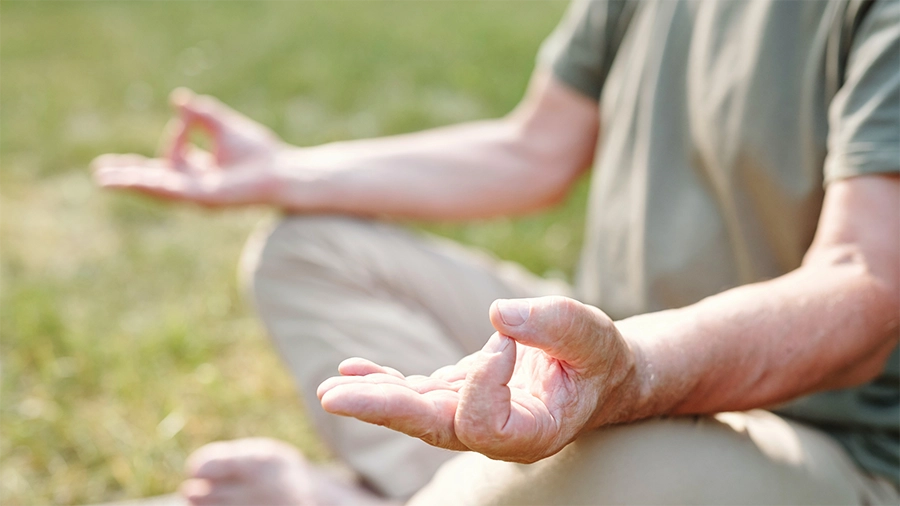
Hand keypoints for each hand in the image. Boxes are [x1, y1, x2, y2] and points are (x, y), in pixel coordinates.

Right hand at [92, 88, 283, 206]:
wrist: (283, 171)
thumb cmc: (260, 153)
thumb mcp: (223, 125)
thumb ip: (200, 113)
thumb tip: (178, 98)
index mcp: (198, 172)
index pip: (171, 157)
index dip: (176, 134)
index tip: (186, 115)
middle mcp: (194, 186)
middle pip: (152, 181)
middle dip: (126, 176)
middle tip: (98, 174)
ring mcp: (197, 196)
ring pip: (156, 188)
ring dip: (130, 182)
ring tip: (102, 180)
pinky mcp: (204, 199)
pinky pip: (173, 190)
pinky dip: (153, 183)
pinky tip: (132, 180)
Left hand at [317, 296, 639, 463]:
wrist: (597, 373)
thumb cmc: (600, 359)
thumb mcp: (593, 337)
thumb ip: (554, 325)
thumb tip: (497, 314)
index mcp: (531, 433)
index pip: (483, 420)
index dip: (483, 377)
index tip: (504, 336)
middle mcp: (494, 434)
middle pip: (431, 426)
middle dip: (382, 409)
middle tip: (333, 397)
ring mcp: (472, 415)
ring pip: (417, 411)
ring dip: (373, 397)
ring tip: (330, 388)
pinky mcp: (459, 395)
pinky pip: (417, 392)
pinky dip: (385, 380)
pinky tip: (351, 368)